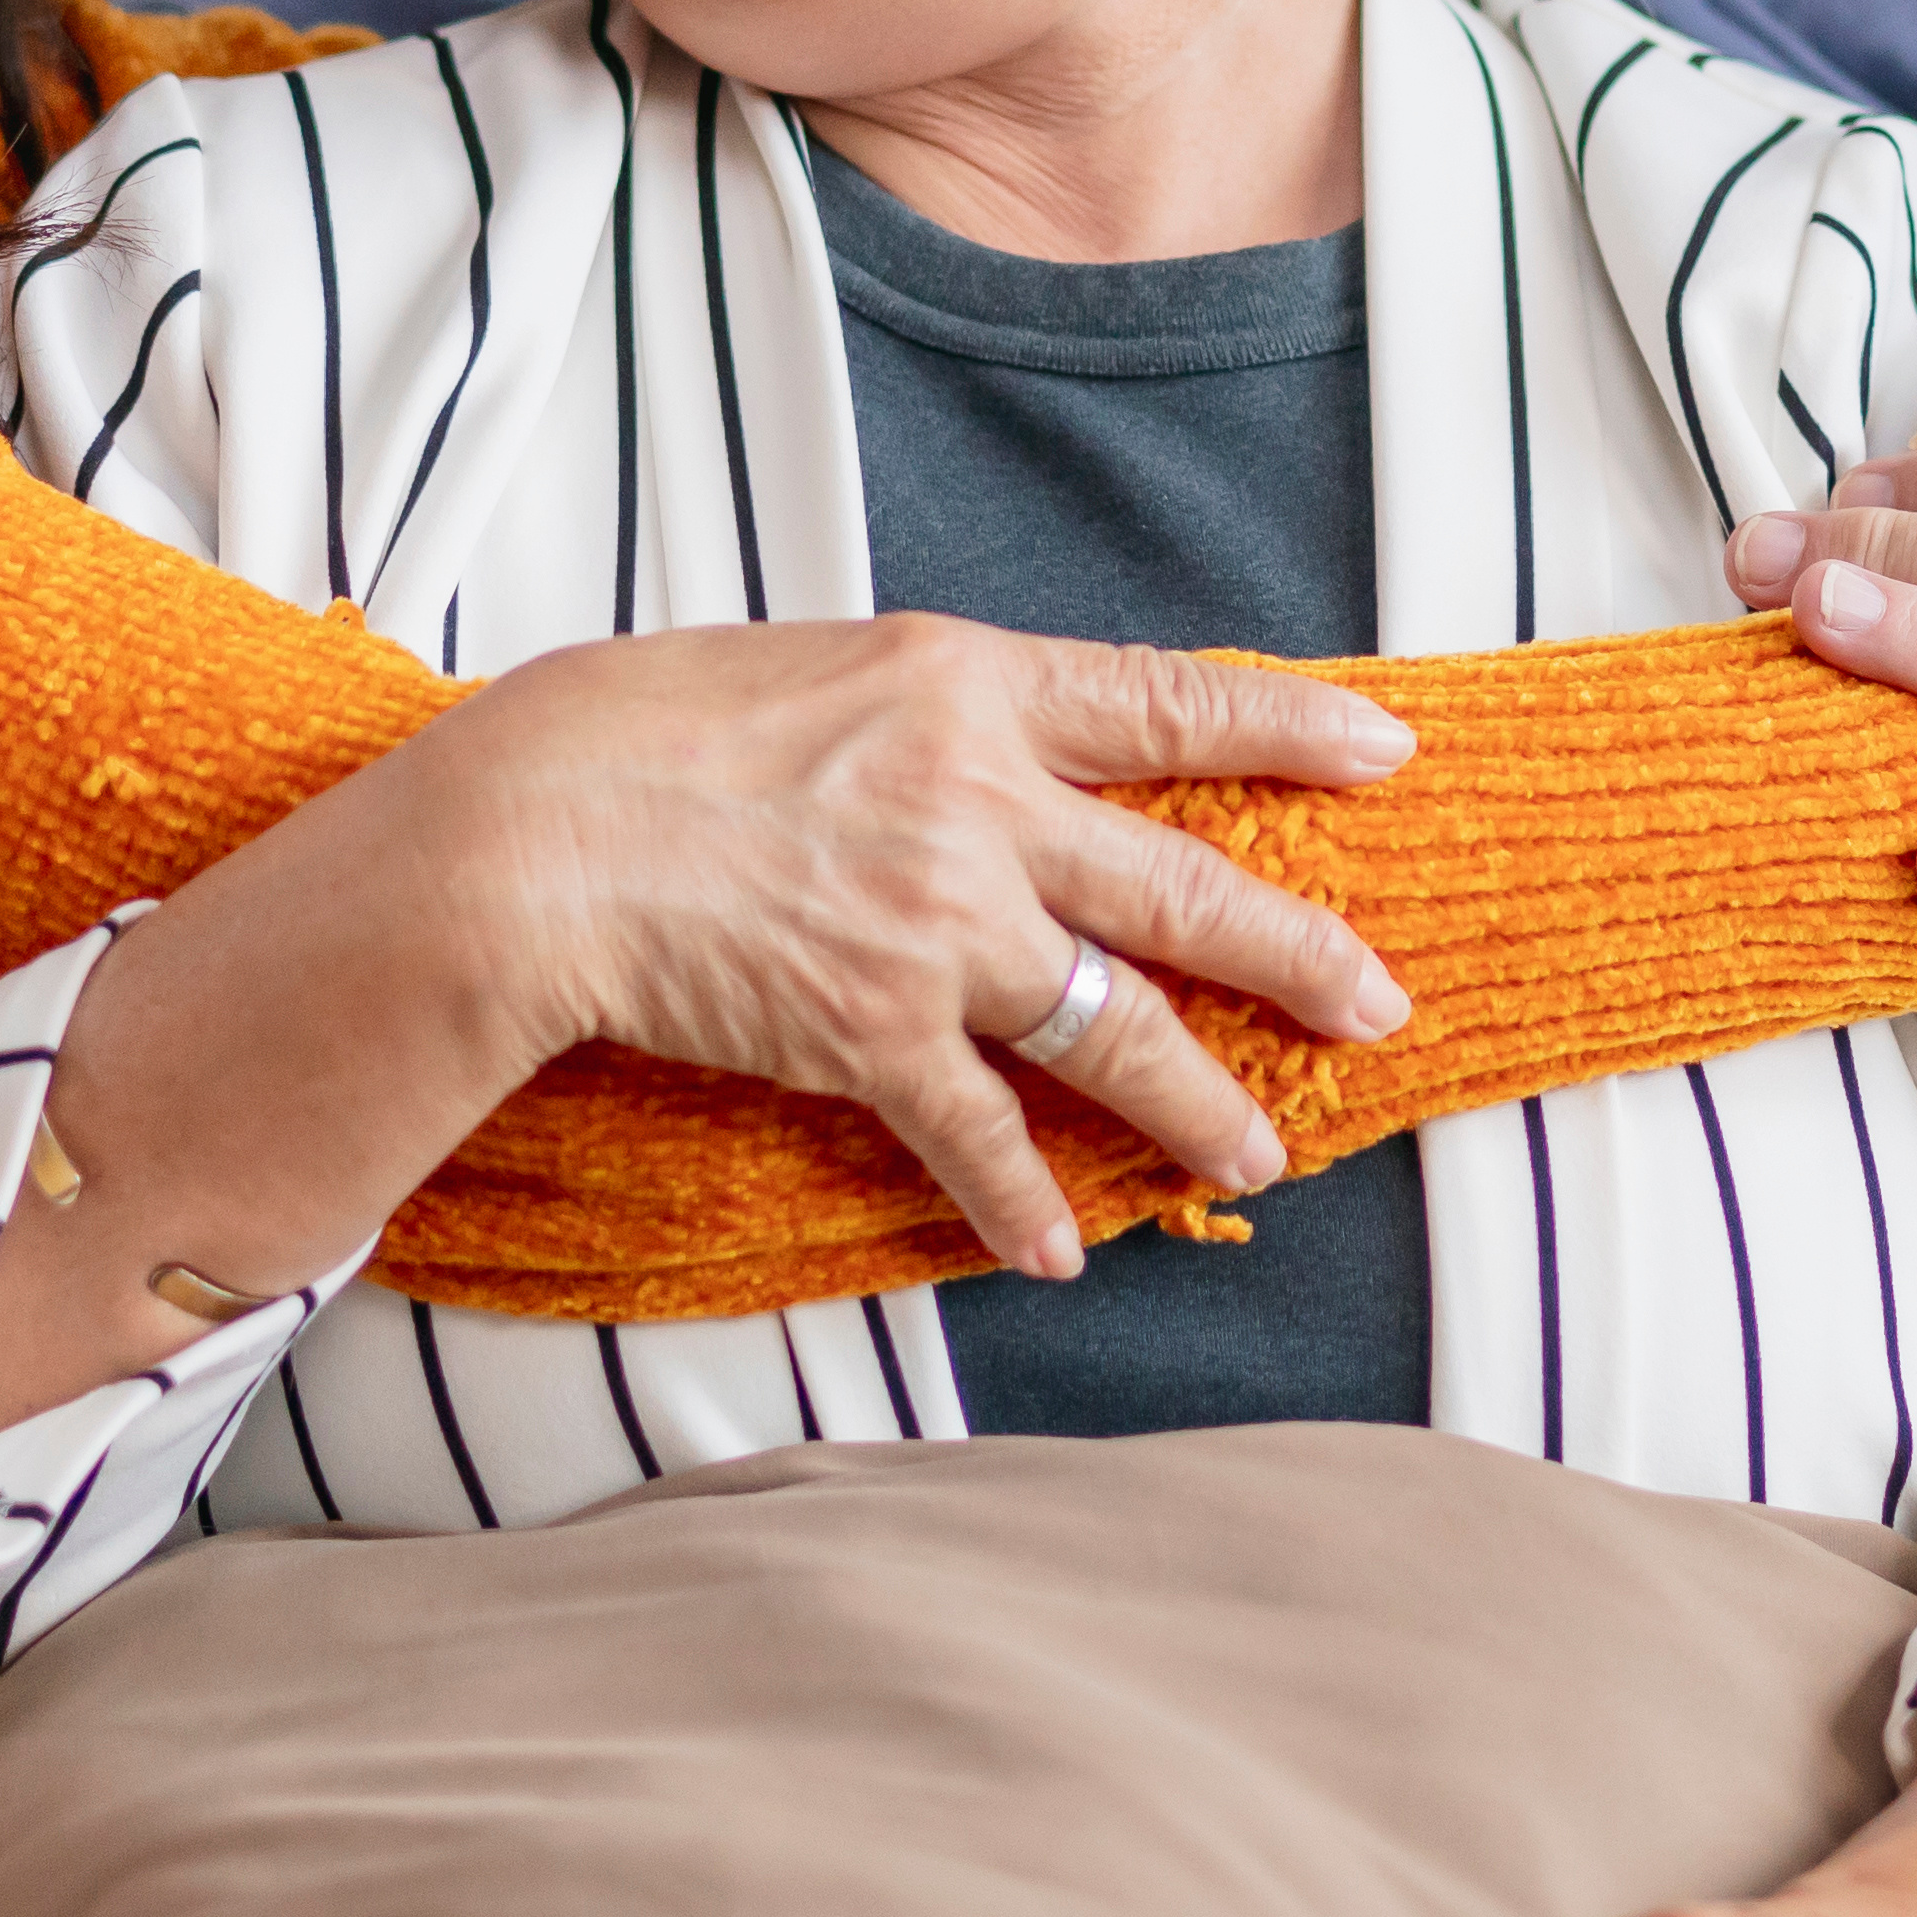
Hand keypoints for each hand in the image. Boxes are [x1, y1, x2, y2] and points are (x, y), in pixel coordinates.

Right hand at [384, 619, 1420, 1270]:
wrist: (533, 836)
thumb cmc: (637, 730)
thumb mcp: (815, 667)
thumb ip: (928, 713)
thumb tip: (987, 752)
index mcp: (967, 685)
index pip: (1166, 704)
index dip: (1288, 729)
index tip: (1384, 752)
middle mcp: (981, 805)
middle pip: (1185, 888)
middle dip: (1298, 953)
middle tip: (1380, 1002)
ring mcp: (940, 927)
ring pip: (1116, 1029)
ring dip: (1200, 1101)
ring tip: (1264, 1152)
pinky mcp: (878, 1035)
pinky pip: (982, 1134)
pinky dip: (1025, 1201)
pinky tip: (1064, 1250)